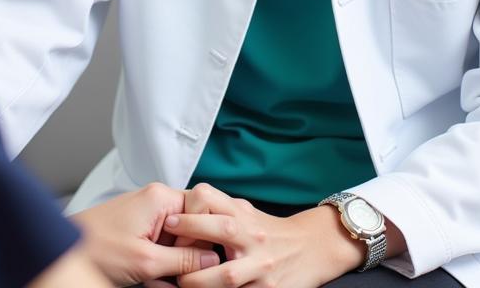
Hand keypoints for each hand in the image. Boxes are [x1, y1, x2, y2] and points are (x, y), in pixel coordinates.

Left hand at [74, 182, 220, 286]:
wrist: (64, 251)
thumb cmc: (96, 247)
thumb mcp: (146, 261)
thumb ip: (184, 260)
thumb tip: (212, 260)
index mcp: (161, 198)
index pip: (203, 210)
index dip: (204, 239)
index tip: (199, 262)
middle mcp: (156, 202)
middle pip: (191, 228)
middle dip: (187, 256)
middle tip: (177, 277)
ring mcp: (148, 216)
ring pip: (177, 242)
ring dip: (173, 264)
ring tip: (157, 280)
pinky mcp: (140, 230)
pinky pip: (162, 246)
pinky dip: (160, 264)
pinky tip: (151, 280)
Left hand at [164, 183, 364, 287]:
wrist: (312, 248)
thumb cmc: (269, 230)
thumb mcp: (246, 211)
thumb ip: (219, 209)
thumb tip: (182, 208)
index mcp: (242, 214)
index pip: (210, 199)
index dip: (189, 210)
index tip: (171, 221)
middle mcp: (252, 236)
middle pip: (221, 231)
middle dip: (191, 239)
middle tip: (167, 250)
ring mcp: (262, 265)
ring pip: (228, 275)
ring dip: (200, 282)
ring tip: (182, 284)